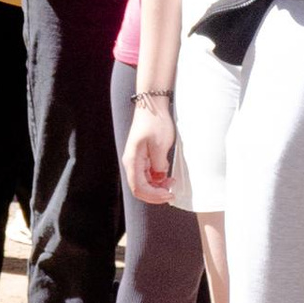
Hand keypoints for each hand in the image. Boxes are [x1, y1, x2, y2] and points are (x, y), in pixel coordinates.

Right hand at [123, 89, 177, 205]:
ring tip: (171, 182)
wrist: (152, 106)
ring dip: (157, 187)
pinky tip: (167, 175)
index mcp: (132, 161)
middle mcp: (131, 163)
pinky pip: (148, 174)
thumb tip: (160, 177)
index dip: (154, 196)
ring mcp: (137, 161)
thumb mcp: (160, 145)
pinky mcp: (143, 158)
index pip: (139, 188)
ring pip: (145, 182)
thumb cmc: (154, 122)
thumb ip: (159, 164)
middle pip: (140, 188)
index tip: (168, 194)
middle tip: (171, 192)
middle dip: (156, 194)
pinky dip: (158, 179)